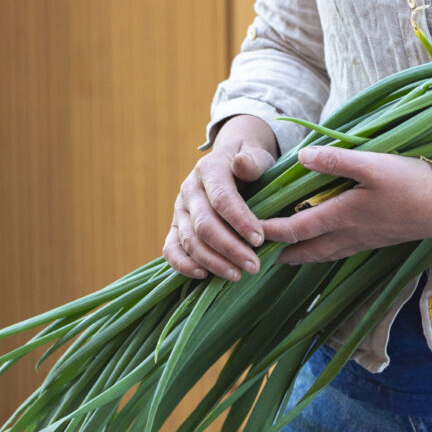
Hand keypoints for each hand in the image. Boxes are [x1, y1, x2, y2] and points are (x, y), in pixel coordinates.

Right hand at [163, 114, 278, 280]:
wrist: (233, 160)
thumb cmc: (251, 162)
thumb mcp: (257, 155)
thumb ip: (253, 162)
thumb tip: (241, 163)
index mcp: (209, 169)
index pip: (221, 198)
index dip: (239, 220)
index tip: (259, 240)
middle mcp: (189, 189)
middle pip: (204, 224)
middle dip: (229, 248)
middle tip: (253, 266)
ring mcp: (180, 209)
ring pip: (189, 240)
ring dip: (213, 262)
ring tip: (237, 275)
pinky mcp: (176, 227)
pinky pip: (171, 249)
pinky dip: (183, 265)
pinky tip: (204, 276)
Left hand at [259, 144, 431, 263]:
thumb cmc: (413, 183)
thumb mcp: (373, 164)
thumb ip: (335, 161)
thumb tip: (301, 157)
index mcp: (343, 216)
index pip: (296, 228)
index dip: (271, 230)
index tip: (249, 230)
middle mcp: (351, 234)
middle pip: (308, 250)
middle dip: (283, 253)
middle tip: (260, 255)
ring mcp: (368, 239)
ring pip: (327, 253)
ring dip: (305, 255)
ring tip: (288, 255)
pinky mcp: (382, 238)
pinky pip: (344, 250)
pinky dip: (327, 250)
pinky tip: (331, 244)